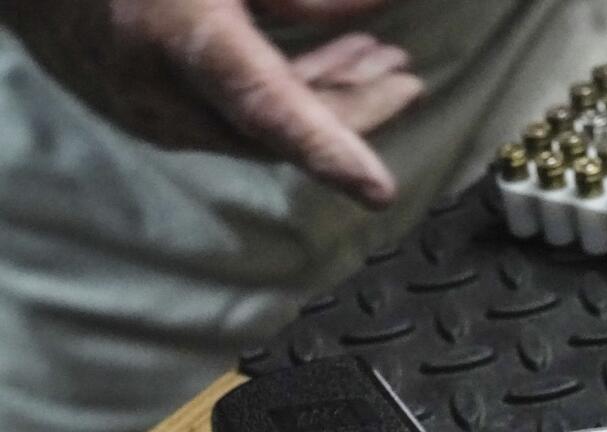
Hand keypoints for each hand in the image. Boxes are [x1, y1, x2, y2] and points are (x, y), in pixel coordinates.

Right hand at [6, 0, 423, 206]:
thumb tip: (373, 10)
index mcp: (183, 42)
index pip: (271, 112)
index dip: (331, 151)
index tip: (379, 190)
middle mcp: (167, 95)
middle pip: (285, 128)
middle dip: (357, 107)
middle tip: (408, 82)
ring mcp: (155, 113)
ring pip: (266, 127)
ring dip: (330, 96)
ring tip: (382, 64)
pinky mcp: (149, 114)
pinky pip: (234, 118)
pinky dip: (287, 95)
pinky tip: (326, 61)